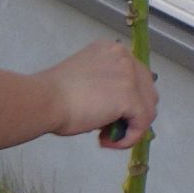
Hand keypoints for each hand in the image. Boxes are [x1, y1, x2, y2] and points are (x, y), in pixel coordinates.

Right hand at [38, 42, 155, 148]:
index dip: (127, 100)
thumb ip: (103, 86)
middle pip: (147, 90)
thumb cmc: (52, 94)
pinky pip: (141, 124)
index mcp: (111, 50)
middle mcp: (124, 57)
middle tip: (109, 128)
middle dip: (133, 113)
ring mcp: (130, 76)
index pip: (135, 76)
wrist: (45, 99)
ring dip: (131, 127)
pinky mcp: (131, 97)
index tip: (108, 115)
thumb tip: (114, 110)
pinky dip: (129, 138)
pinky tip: (109, 142)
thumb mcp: (84, 80)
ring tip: (106, 137)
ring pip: (148, 109)